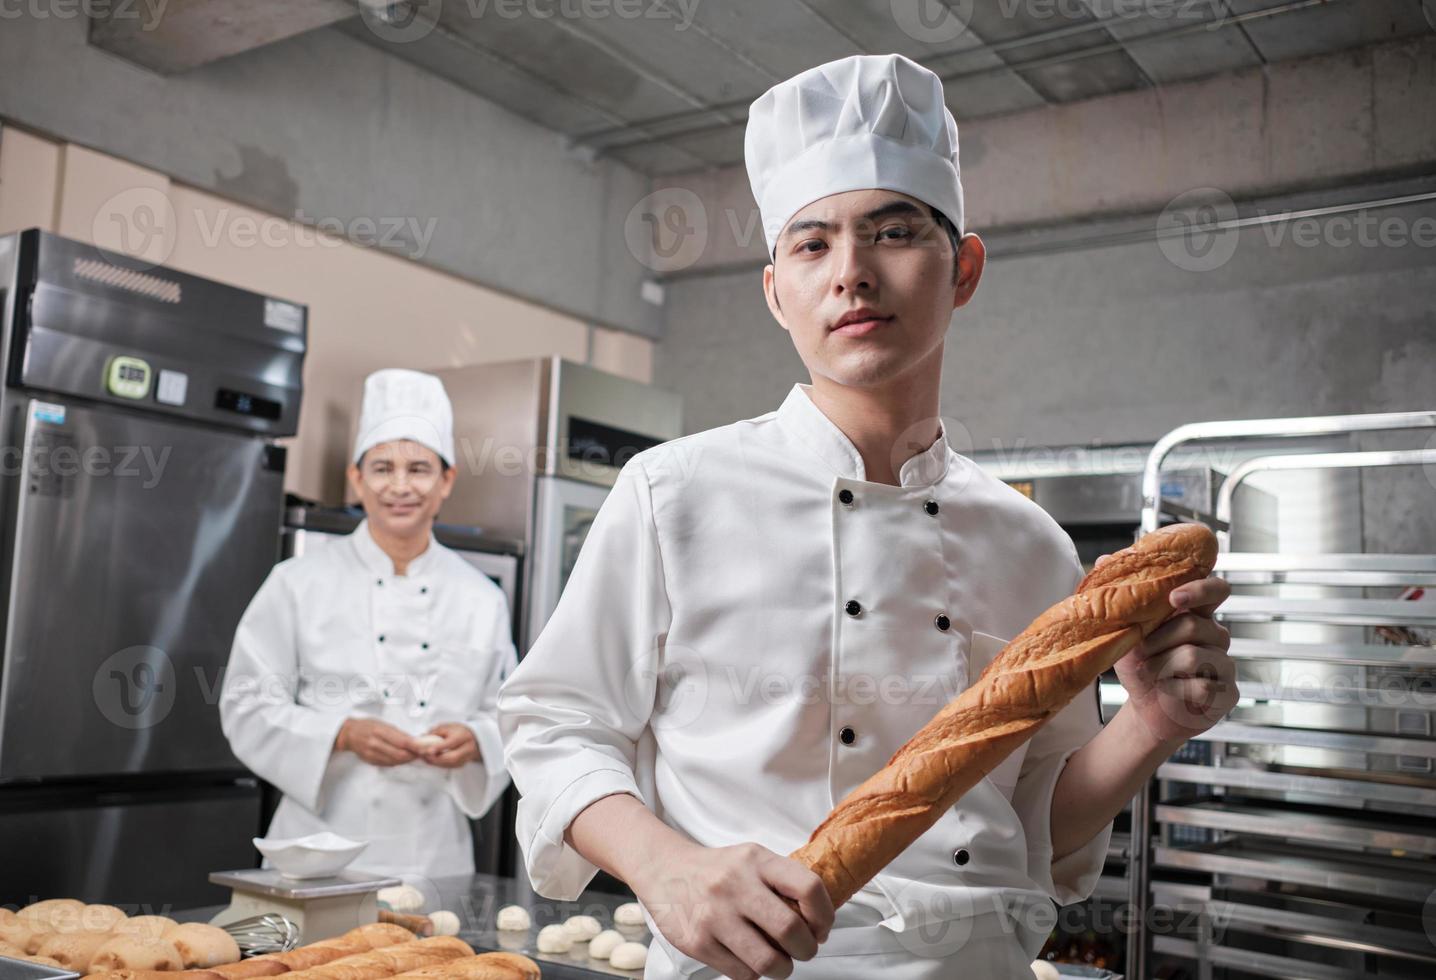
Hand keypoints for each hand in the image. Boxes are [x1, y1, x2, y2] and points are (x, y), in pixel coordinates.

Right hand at [336, 718, 419, 765]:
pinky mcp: (371, 760)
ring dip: (408, 760)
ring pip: (395, 761)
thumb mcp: (384, 723)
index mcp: (380, 731)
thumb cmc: (368, 725)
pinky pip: (388, 764)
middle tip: (423, 753)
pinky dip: (398, 762)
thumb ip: (398, 733)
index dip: (417, 746)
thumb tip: (415, 740)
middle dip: (414, 755)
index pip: (403, 741)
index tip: (426, 748)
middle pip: (400, 754)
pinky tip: (403, 758)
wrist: (350, 733)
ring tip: (416, 755)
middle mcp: (375, 743)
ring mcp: (372, 753)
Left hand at [418, 722, 479, 767]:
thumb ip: (436, 731)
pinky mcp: (462, 764)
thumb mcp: (448, 727)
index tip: (427, 750)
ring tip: (424, 758)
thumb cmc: (458, 731)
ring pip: (450, 764)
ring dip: (436, 763)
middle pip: (452, 757)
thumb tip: (422, 737)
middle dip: (437, 759)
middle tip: (424, 756)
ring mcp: (466, 758)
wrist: (474, 738)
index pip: (451, 743)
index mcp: (463, 737)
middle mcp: (467, 748)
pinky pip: (449, 766)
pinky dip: (439, 764)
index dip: (439, 747)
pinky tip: (430, 760)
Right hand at [630, 841, 833, 979]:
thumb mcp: (752, 860)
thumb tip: (818, 924)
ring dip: (782, 968)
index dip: (824, 915)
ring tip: (779, 960)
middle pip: (790, 930)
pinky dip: (754, 972)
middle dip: (806, 949)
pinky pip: (742, 973)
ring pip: (768, 960)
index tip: (821, 929)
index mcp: (756, 861)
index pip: (808, 888)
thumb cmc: (718, 870)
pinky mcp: (697, 942)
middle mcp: (735, 885)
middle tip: (803, 950)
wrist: (665, 870)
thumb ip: (783, 883)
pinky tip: (749, 958)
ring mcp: (714, 915)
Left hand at [1102, 557, 1238, 745]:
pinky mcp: (1228, 692)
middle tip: (1141, 653)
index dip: (1199, 589)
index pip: (1216, 589)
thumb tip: (1104, 560)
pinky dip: (1175, 690)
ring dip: (1161, 667)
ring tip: (1153, 674)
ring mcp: (1225, 664)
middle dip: (1157, 640)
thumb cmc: (1141, 666)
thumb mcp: (1126, 631)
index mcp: (1196, 614)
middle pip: (1192, 625)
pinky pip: (1202, 686)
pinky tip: (1170, 691)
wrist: (1145, 708)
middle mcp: (1216, 636)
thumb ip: (1124, 598)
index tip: (1174, 598)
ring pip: (1193, 656)